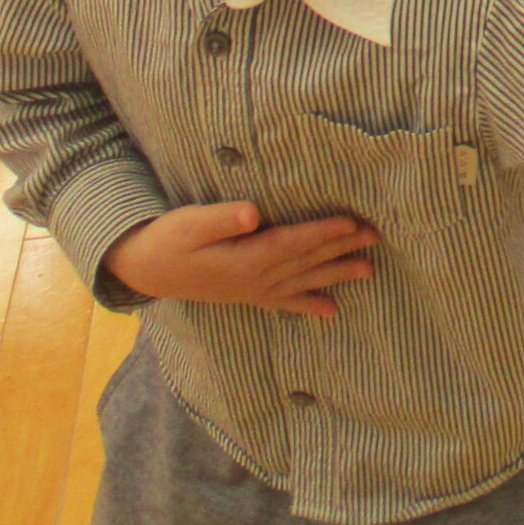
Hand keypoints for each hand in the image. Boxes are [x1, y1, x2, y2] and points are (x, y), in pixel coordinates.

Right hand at [104, 202, 378, 319]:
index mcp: (245, 260)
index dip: (323, 232)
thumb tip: (253, 213)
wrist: (147, 270)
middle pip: (306, 261)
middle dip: (342, 249)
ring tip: (369, 271)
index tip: (352, 223)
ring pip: (303, 282)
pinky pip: (285, 303)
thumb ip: (222, 218)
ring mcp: (253, 291)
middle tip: (376, 238)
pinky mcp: (248, 295)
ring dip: (336, 275)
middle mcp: (255, 280)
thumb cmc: (169, 239)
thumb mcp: (189, 223)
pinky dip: (309, 306)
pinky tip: (331, 311)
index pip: (293, 243)